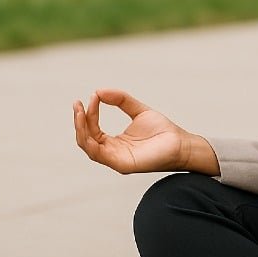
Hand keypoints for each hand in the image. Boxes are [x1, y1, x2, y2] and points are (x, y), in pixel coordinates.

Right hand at [73, 88, 218, 175]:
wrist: (181, 143)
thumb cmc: (163, 131)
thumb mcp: (139, 110)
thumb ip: (121, 100)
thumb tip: (99, 91)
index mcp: (115, 142)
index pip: (93, 129)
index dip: (89, 113)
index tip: (92, 96)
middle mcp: (112, 152)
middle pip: (86, 139)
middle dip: (79, 121)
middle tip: (76, 104)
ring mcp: (116, 160)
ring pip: (88, 147)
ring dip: (81, 129)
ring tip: (80, 112)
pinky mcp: (122, 165)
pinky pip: (98, 154)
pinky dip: (90, 140)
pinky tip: (89, 125)